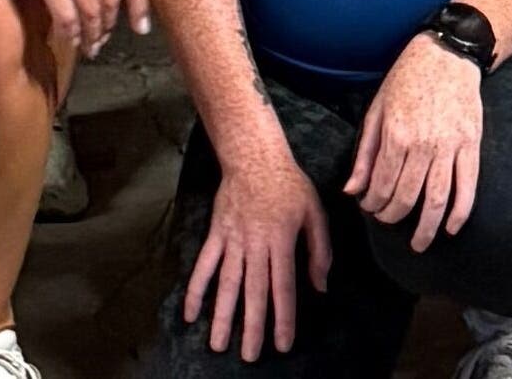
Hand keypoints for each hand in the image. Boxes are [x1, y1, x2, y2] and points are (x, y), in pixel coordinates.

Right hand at [0, 0, 150, 59]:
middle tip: (103, 40)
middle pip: (111, 1)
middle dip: (108, 26)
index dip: (140, 7)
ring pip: (91, 13)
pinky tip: (70, 40)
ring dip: (92, 35)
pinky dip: (71, 33)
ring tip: (89, 48)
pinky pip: (66, 16)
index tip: (141, 27)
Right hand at [182, 141, 331, 360]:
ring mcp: (232, 239)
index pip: (283, 286)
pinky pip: (204, 265)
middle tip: (249, 356)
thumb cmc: (289, 185)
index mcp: (282, 239)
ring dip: (222, 315)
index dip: (283, 317)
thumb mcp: (315, 212)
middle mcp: (255, 243)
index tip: (283, 344)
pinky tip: (190, 312)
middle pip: (253, 290)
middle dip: (252, 326)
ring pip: (227, 283)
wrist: (253, 156)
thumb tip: (320, 286)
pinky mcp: (216, 234)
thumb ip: (320, 250)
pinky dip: (195, 289)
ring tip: (218, 344)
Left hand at [346, 34, 481, 251]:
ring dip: (427, 227)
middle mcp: (423, 143)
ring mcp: (450, 145)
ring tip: (418, 244)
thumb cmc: (406, 79)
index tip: (370, 208)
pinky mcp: (471, 144)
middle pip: (407, 196)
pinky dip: (460, 212)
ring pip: (437, 199)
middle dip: (393, 216)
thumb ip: (365, 153)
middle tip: (388, 221)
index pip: (382, 184)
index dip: (373, 203)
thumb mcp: (376, 109)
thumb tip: (352, 190)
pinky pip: (467, 186)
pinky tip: (451, 228)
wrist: (446, 54)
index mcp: (396, 134)